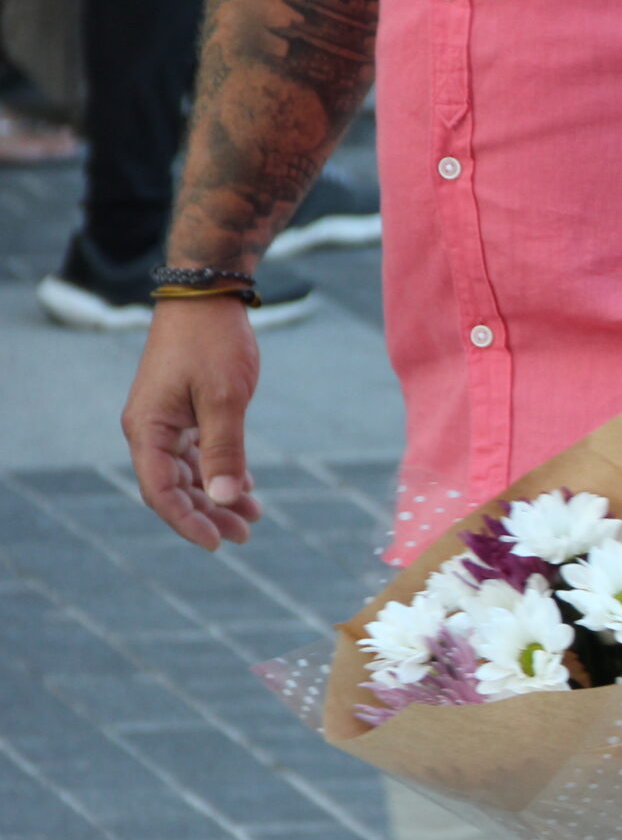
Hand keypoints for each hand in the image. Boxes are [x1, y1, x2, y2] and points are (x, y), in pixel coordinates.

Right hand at [123, 298, 263, 549]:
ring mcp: (167, 420)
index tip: (218, 543)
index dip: (188, 521)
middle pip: (175, 487)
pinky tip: (246, 487)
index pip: (161, 491)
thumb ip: (223, 450)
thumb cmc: (213, 342)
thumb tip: (221, 498)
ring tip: (253, 517)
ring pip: (190, 472)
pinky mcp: (184, 410)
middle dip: (208, 514)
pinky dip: (220, 470)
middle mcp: (151, 429)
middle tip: (245, 534)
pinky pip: (198, 452)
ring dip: (218, 495)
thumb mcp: (224, 399)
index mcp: (149, 429)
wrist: (208, 297)